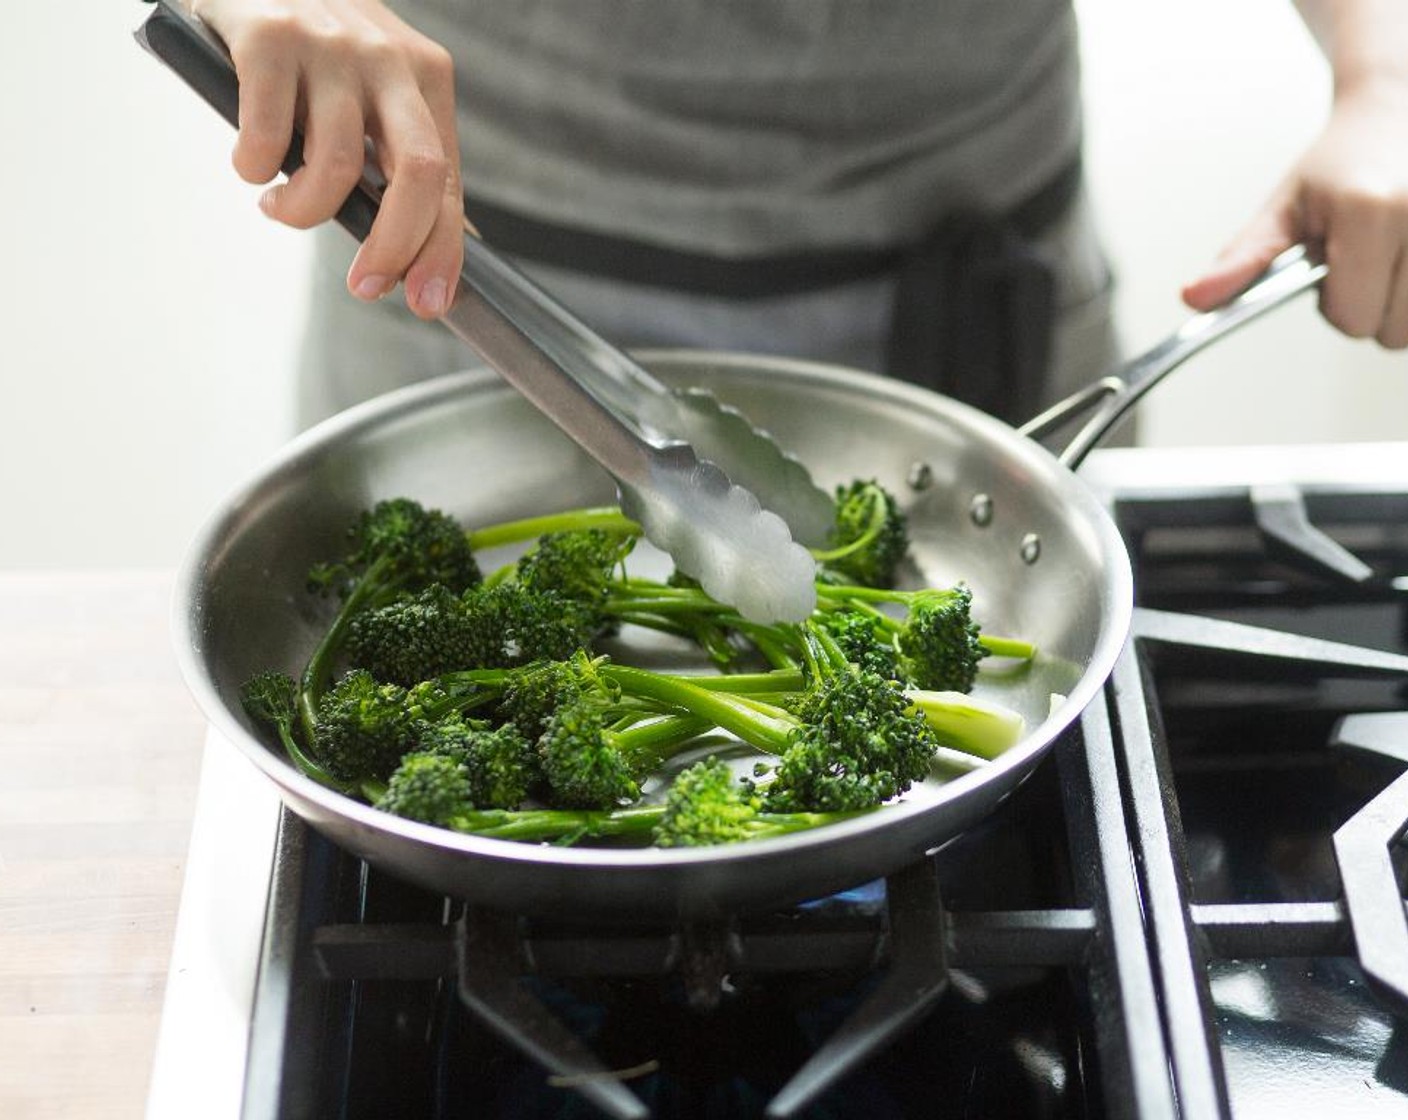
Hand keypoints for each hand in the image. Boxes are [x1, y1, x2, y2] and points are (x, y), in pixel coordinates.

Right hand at [191, 0, 462, 318]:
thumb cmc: (313, 44)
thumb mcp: (374, 87)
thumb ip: (400, 154)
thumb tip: (432, 247)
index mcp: (426, 78)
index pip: (447, 181)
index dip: (441, 251)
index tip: (426, 302)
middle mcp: (389, 58)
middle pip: (416, 174)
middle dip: (395, 246)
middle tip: (364, 285)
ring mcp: (332, 45)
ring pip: (335, 166)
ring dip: (304, 212)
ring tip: (282, 208)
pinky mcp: (271, 34)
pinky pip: (268, 136)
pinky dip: (255, 170)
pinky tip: (253, 165)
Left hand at [1182, 76, 1407, 348]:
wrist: (1397, 111)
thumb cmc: (1341, 163)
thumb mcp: (1283, 209)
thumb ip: (1242, 259)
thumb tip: (1195, 298)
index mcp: (1370, 212)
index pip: (1352, 318)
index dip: (1334, 306)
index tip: (1330, 270)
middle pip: (1391, 330)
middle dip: (1368, 306)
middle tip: (1360, 261)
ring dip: (1399, 303)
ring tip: (1384, 256)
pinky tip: (1406, 256)